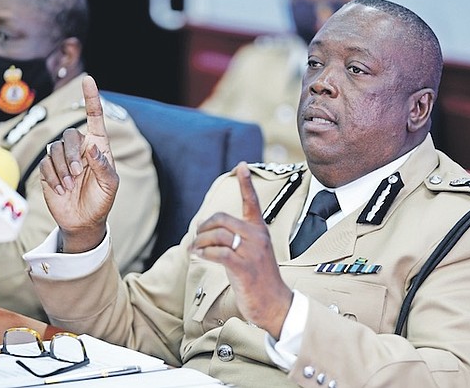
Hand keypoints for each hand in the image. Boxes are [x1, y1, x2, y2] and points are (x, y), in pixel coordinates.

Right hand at [39, 75, 118, 252]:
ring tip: (70, 185)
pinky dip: (53, 177)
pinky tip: (62, 189)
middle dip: (71, 154)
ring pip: (54, 148)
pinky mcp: (49, 170)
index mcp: (99, 147)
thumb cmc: (101, 201)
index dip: (91, 99)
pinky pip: (45, 164)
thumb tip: (92, 147)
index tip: (88, 80)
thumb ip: (103, 166)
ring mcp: (63, 158)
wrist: (83, 221)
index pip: (95, 118)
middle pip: (69, 134)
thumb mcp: (110, 186)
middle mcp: (80, 148)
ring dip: (62, 169)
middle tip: (77, 174)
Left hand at [191, 162, 292, 338]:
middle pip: (222, 220)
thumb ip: (237, 240)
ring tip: (194, 249)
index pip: (252, 201)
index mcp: (260, 231)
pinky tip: (198, 255)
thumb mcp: (253, 254)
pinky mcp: (244, 267)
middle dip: (204, 227)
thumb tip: (210, 232)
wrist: (275, 304)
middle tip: (196, 238)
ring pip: (217, 236)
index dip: (246, 182)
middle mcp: (257, 237)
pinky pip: (218, 253)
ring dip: (200, 242)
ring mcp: (252, 251)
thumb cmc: (260, 280)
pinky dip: (204, 253)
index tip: (241, 165)